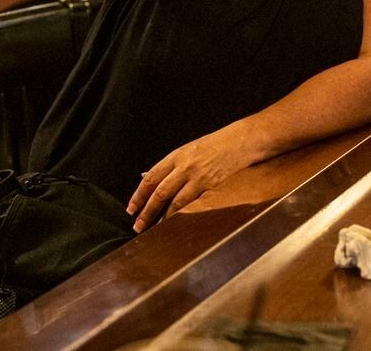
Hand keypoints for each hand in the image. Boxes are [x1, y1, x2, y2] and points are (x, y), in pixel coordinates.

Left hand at [127, 126, 251, 232]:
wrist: (238, 141)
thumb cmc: (214, 145)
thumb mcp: (189, 150)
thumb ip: (171, 166)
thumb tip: (150, 178)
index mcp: (175, 156)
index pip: (151, 177)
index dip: (139, 194)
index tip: (131, 207)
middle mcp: (183, 166)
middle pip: (159, 191)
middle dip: (146, 210)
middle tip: (137, 224)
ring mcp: (196, 176)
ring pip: (173, 200)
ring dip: (161, 217)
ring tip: (152, 228)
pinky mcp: (210, 184)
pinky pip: (191, 203)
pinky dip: (179, 214)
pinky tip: (173, 222)